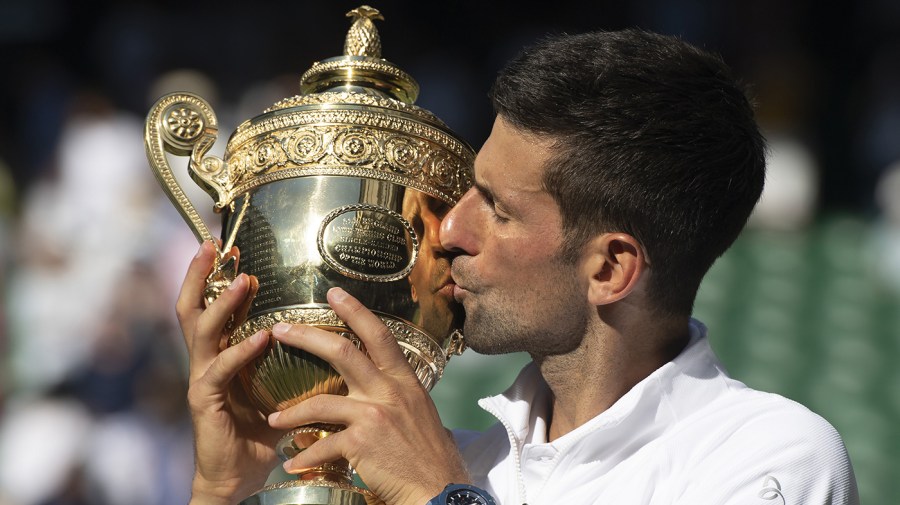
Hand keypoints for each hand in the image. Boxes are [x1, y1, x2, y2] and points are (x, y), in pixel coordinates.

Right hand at [178, 241, 282, 503]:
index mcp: (220, 354)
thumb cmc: (260, 431)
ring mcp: (201, 380)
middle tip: (212, 244)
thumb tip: (327, 334)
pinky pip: (220, 371)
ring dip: (223, 304)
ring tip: (244, 281)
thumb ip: (291, 360)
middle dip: (200, 274)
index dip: (216, 276)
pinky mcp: (205, 402)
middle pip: (191, 308)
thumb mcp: (278, 386)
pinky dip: (240, 352)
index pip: (211, 306)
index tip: (228, 245)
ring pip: (202, 332)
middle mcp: (204, 361)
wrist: (238, 476)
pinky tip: (261, 337)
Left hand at [267, 287, 469, 504]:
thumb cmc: (429, 454)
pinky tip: (292, 462)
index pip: (379, 335)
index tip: (334, 293)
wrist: (438, 488)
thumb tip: (382, 383)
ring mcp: (374, 415)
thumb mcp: (419, 412)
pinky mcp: (361, 443)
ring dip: (291, 412)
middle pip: (343, 352)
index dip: (356, 310)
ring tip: (274, 418)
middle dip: (307, 336)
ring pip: (320, 401)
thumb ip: (397, 394)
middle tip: (280, 329)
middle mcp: (389, 391)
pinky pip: (322, 445)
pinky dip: (304, 455)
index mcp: (404, 380)